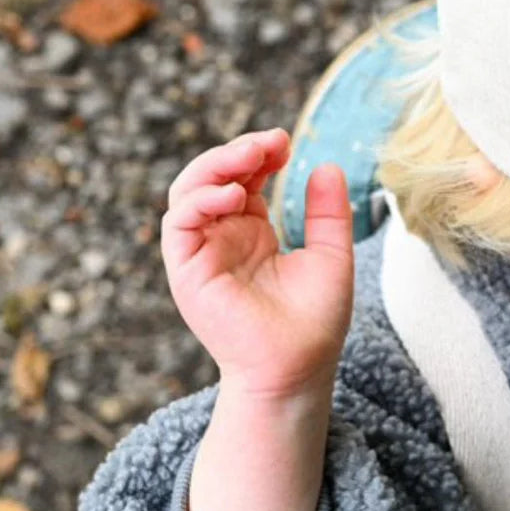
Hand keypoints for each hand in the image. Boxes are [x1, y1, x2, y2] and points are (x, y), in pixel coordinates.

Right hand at [160, 127, 353, 398]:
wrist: (300, 369)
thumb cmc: (315, 321)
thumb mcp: (331, 254)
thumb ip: (328, 213)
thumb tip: (327, 166)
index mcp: (252, 232)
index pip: (243, 178)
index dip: (259, 155)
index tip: (286, 143)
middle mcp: (222, 238)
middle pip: (212, 177)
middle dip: (237, 152)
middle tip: (271, 141)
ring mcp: (202, 254)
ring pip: (188, 192)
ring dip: (215, 166)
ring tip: (252, 156)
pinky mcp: (187, 272)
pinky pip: (179, 225)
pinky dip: (200, 201)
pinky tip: (233, 194)